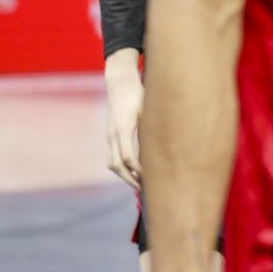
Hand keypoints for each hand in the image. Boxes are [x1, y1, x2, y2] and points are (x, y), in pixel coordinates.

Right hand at [104, 49, 143, 190]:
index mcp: (123, 129)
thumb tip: (164, 149)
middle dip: (130, 179)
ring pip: (111, 162)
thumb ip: (151, 129)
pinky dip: (121, 166)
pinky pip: (112, 155)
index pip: (128, 158)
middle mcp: (113, 134)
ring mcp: (109, 134)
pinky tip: (134, 169)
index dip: (139, 171)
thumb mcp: (148, 110)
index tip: (152, 178)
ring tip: (139, 182)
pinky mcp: (110, 134)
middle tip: (145, 189)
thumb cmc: (138, 94)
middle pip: (116, 165)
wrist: (120, 82)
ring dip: (124, 174)